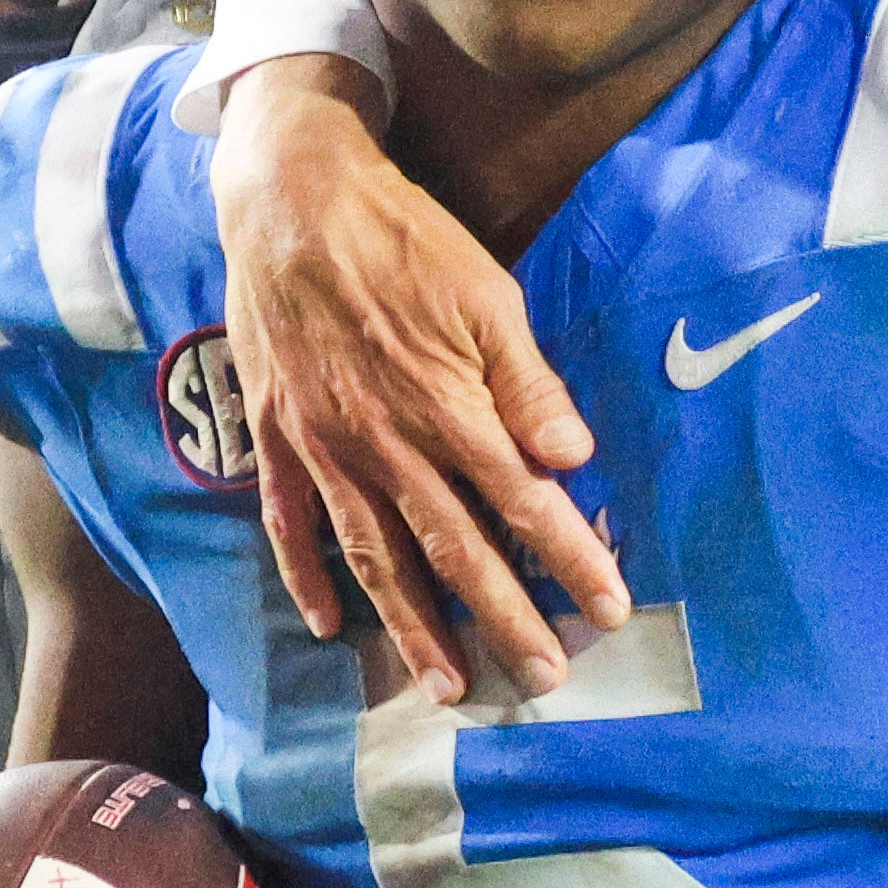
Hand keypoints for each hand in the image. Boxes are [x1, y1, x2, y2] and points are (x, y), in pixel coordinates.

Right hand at [207, 56, 626, 703]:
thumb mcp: (484, 294)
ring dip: (414, 629)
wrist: (290, 199)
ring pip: (375, 558)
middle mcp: (387, 443)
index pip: (523, 503)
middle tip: (545, 678)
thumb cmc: (402, 239)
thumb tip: (573, 454)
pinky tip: (330, 628)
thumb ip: (527, 381)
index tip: (610, 608)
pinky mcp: (277, 438)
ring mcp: (325, 447)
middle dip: (505, 620)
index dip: (569, 560)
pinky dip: (308, 580)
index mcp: (448, 407)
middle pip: (454, 551)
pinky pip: (291, 525)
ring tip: (449, 688)